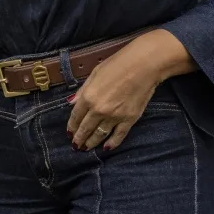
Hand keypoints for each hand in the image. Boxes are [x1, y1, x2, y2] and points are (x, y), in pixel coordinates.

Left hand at [67, 29, 193, 152]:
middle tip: (76, 146)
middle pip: (85, 129)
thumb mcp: (95, 73)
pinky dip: (112, 143)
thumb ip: (83, 90)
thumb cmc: (118, 64)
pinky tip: (106, 148)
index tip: (69, 133)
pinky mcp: (129, 120)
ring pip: (100, 135)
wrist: (144, 65)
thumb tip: (71, 102)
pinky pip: (118, 136)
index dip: (71, 127)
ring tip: (87, 148)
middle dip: (79, 139)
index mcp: (88, 97)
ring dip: (92, 143)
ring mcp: (114, 117)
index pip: (75, 117)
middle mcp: (99, 110)